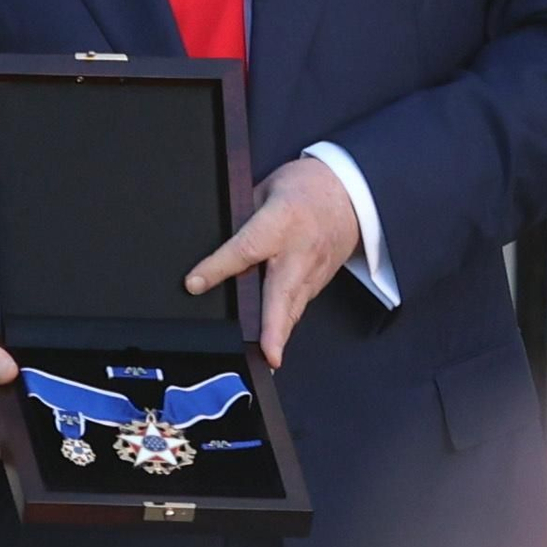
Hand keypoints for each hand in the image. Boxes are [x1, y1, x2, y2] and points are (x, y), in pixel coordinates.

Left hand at [184, 157, 359, 367]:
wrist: (351, 194)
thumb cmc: (306, 186)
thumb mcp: (269, 187)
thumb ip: (245, 215)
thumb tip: (216, 238)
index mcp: (282, 220)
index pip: (246, 248)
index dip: (218, 267)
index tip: (195, 283)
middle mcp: (299, 252)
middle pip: (283, 293)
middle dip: (275, 327)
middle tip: (268, 354)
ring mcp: (313, 271)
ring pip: (294, 308)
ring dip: (281, 334)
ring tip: (267, 359)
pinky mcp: (318, 283)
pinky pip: (298, 306)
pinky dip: (286, 324)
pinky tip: (273, 340)